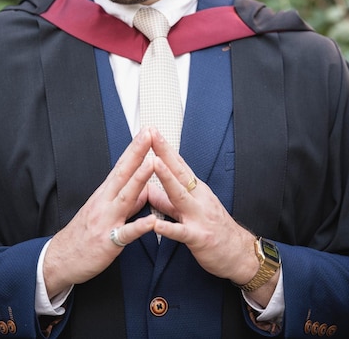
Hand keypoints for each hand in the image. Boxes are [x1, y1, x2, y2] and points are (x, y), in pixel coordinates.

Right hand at [43, 127, 156, 297]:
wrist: (59, 260)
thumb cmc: (83, 235)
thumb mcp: (104, 212)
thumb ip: (127, 201)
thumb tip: (145, 188)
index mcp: (104, 194)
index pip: (121, 166)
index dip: (134, 149)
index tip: (145, 132)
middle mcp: (104, 202)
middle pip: (123, 173)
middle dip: (137, 152)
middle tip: (149, 134)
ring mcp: (106, 220)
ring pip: (125, 197)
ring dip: (139, 178)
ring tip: (153, 163)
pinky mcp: (108, 241)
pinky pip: (125, 233)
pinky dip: (139, 226)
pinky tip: (151, 221)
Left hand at [147, 128, 278, 304]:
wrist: (239, 254)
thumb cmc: (214, 230)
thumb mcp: (189, 211)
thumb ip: (166, 201)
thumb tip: (148, 188)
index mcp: (196, 190)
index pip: (178, 164)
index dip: (164, 147)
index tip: (152, 131)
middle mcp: (198, 198)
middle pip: (178, 172)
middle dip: (164, 153)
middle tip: (151, 135)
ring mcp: (199, 216)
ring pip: (180, 195)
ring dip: (166, 178)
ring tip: (153, 163)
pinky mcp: (199, 237)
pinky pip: (181, 232)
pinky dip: (168, 228)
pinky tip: (155, 224)